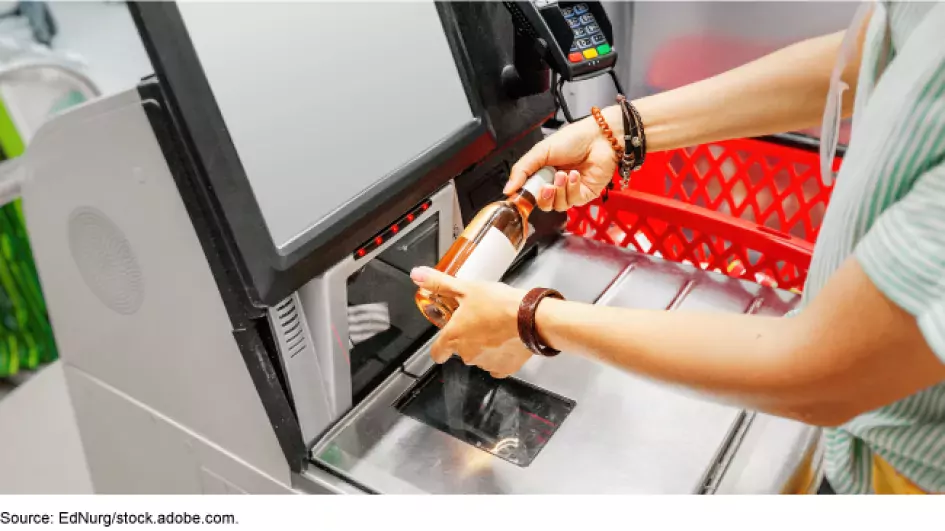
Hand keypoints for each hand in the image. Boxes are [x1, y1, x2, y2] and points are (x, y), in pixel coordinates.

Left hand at [410, 266, 532, 377]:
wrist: (530, 318)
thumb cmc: (498, 304)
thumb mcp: (466, 288)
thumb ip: (439, 283)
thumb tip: (417, 274)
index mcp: (454, 337)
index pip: (437, 353)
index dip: (440, 348)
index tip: (445, 340)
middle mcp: (467, 355)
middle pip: (461, 351)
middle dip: (468, 338)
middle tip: (479, 320)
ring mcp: (486, 364)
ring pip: (480, 357)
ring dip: (484, 345)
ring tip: (496, 326)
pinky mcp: (505, 368)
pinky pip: (498, 364)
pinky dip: (500, 354)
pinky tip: (507, 340)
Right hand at [505, 108, 620, 211]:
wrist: (599, 137)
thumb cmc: (573, 139)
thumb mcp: (540, 151)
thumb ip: (522, 170)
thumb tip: (507, 189)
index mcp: (543, 173)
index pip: (530, 193)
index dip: (526, 197)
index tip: (520, 196)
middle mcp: (556, 184)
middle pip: (543, 204)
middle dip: (543, 197)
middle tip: (546, 185)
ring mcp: (571, 191)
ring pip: (558, 205)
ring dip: (560, 190)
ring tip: (564, 174)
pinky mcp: (585, 195)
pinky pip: (573, 201)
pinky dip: (572, 188)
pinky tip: (575, 175)